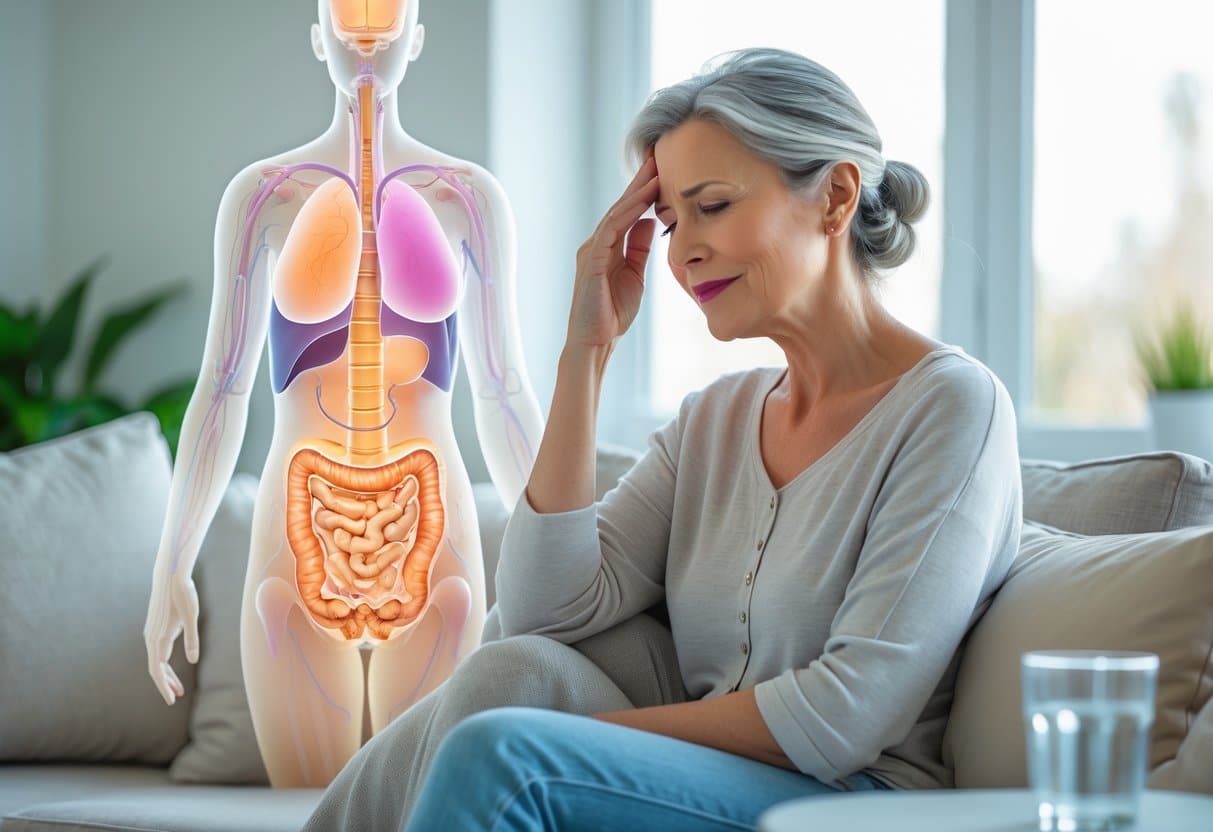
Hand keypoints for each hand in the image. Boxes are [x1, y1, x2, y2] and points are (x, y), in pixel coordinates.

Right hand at [143, 570, 200, 705]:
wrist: (170, 576)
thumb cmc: (183, 595)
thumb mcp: (192, 617)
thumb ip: (192, 639)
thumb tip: (192, 661)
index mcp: (158, 638)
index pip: (158, 670)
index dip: (164, 686)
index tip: (171, 700)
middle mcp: (151, 637)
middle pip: (156, 668)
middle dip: (166, 683)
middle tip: (176, 697)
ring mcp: (151, 632)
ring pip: (157, 659)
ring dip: (166, 673)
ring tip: (178, 687)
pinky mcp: (155, 627)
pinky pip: (158, 650)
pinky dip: (164, 661)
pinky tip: (172, 665)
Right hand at [567, 156, 659, 348]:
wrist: (595, 342)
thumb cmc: (612, 313)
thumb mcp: (634, 275)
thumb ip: (639, 249)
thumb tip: (651, 222)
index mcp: (608, 247)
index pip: (628, 212)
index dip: (645, 190)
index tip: (663, 169)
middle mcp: (597, 244)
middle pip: (621, 205)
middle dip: (640, 180)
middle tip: (658, 155)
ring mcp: (592, 251)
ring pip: (616, 213)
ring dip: (636, 191)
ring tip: (655, 171)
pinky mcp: (592, 261)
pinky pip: (611, 231)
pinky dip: (627, 213)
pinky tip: (643, 200)